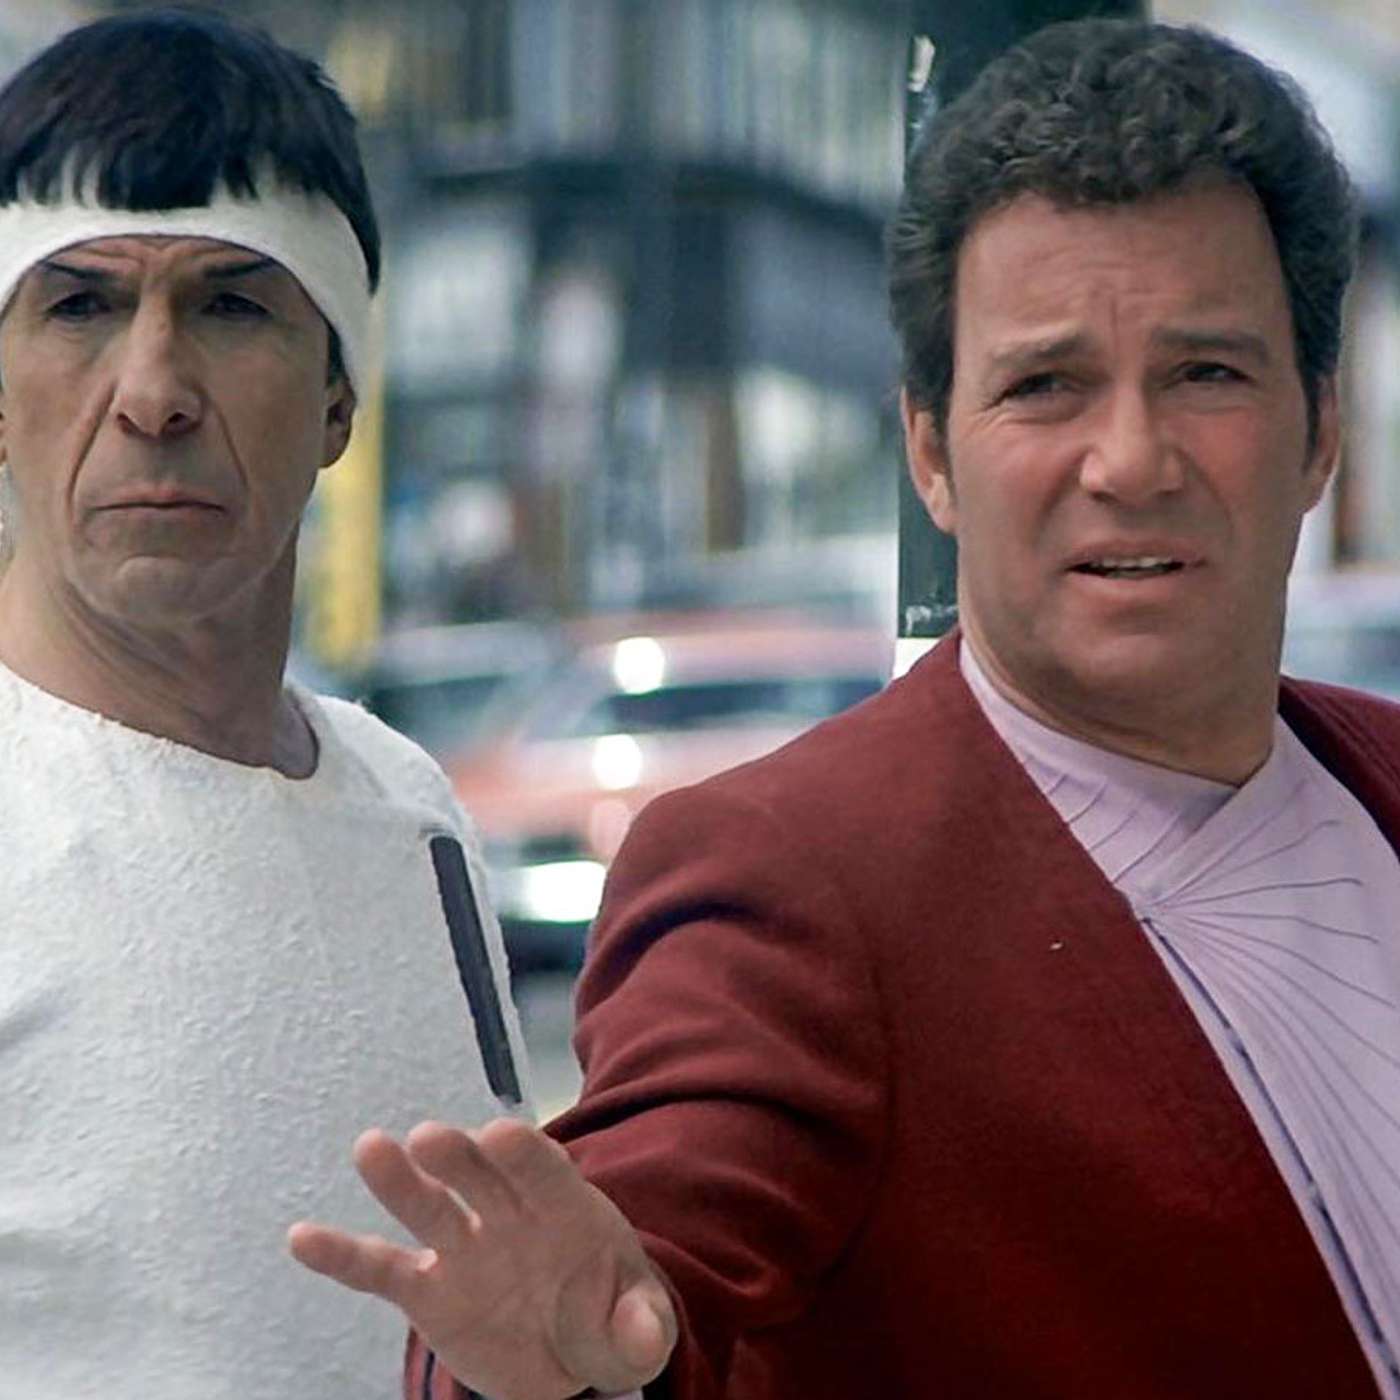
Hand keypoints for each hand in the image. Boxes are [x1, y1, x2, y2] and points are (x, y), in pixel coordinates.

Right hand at [288, 1118, 675, 1399]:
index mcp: (567, 1210)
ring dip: (400, 1181)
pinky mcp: (428, 1289)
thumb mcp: (638, 1328)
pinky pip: (382, 1270)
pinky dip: (343, 1255)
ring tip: (370, 1149)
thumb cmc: (608, 1317)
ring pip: (428, 1209)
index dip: (525, 1154)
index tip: (500, 1134)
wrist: (569, 1349)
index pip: (546, 1172)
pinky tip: (303, 1238)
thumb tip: (642, 1330)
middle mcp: (509, 1215)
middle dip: (458, 1157)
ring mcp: (464, 1249)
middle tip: (429, 1138)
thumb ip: (643, 1327)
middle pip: (481, 1177)